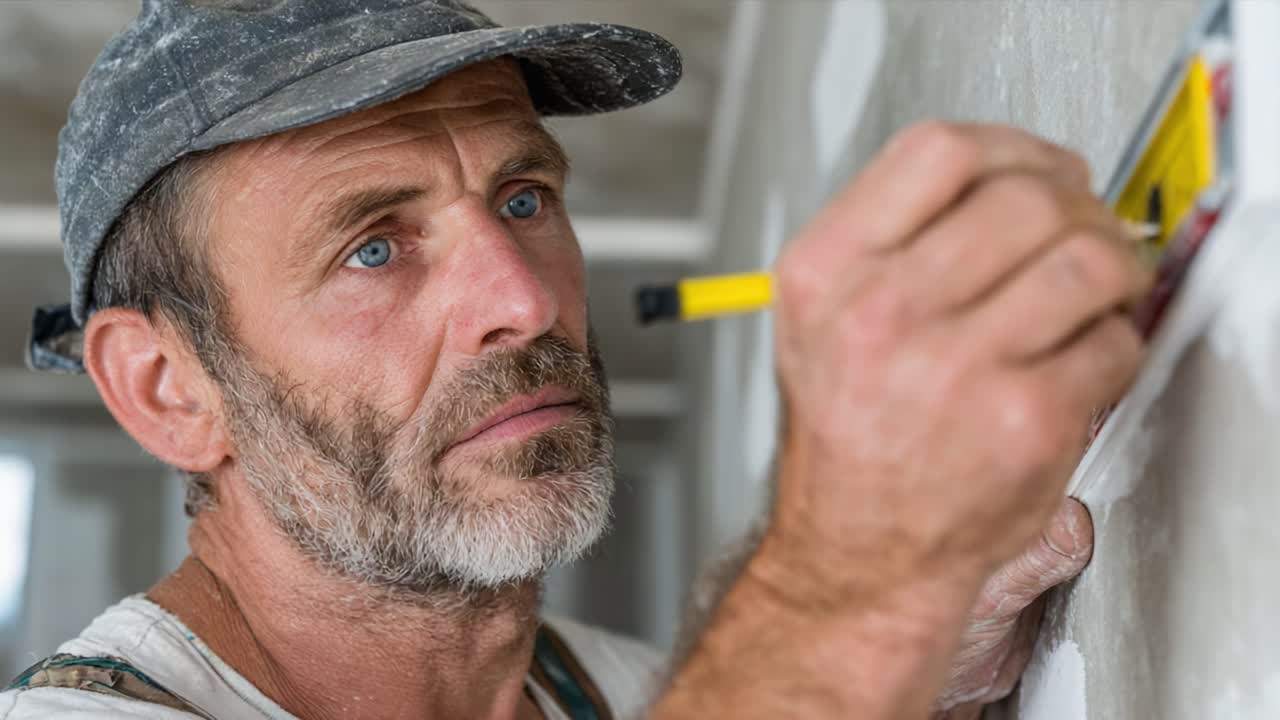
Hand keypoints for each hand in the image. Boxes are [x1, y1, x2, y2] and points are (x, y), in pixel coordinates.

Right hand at [655, 122, 1145, 719]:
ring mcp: (955, 367)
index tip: (1036, 170)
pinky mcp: (1026, 421)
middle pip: (1027, 197)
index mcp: (826, 271)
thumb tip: (1006, 176)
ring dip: (1111, 270)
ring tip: (1094, 294)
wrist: (857, 549)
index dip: (1009, 148)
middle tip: (1080, 234)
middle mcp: (882, 311)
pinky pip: (1115, 341)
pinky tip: (1080, 362)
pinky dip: (1116, 344)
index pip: (938, 151)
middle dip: (1075, 208)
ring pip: (1088, 258)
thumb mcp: (819, 315)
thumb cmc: (846, 435)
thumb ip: (890, 235)